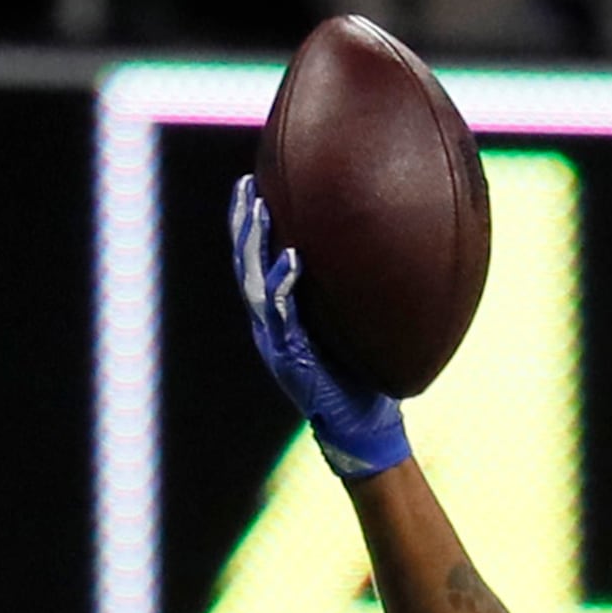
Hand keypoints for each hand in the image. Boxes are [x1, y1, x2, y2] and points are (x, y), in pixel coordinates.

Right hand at [230, 173, 410, 479]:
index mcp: (278, 318)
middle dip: (241, 224)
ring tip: (257, 208)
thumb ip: (344, 296)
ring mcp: (276, 342)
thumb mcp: (348, 327)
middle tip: (245, 185)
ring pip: (253, 284)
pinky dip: (283, 284)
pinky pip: (281, 314)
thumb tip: (370, 255)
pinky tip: (291, 256)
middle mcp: (269, 327)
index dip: (248, 229)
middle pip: (244, 267)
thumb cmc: (360, 377)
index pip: (254, 265)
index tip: (251, 188)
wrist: (362, 427)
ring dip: (253, 245)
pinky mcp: (290, 358)